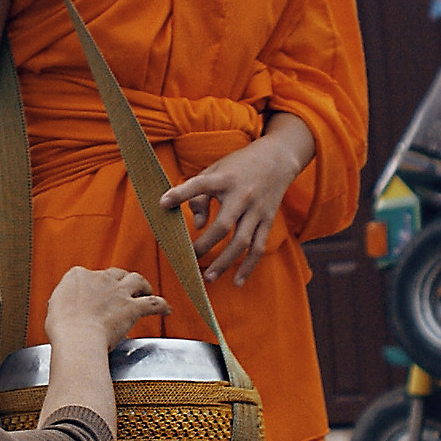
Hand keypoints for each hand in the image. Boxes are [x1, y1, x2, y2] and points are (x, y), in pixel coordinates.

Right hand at [44, 267, 168, 351]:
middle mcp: (100, 278)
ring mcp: (118, 291)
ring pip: (136, 280)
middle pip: (115, 274)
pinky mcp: (132, 307)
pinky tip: (167, 310)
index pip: (88, 275)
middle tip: (122, 290)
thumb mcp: (54, 308)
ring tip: (146, 290)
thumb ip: (64, 303)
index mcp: (77, 275)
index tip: (93, 294)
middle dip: (120, 280)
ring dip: (142, 285)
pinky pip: (153, 303)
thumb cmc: (61, 328)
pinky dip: (162, 306)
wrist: (77, 337)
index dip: (93, 285)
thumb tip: (68, 309)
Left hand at [160, 127, 310, 286]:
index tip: (163, 202)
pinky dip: (248, 266)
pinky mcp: (268, 220)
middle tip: (187, 259)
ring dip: (224, 262)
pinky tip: (236, 282)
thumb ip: (200, 194)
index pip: (200, 185)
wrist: (278, 158)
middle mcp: (243, 196)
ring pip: (242, 242)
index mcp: (225, 179)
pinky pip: (258, 247)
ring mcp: (258, 210)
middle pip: (223, 226)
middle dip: (204, 245)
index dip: (181, 193)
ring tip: (207, 278)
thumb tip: (197, 226)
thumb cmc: (238, 166)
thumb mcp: (216, 171)